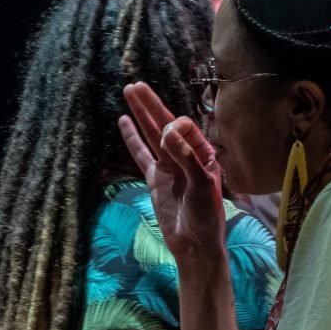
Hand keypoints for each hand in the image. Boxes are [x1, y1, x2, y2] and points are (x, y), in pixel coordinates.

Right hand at [119, 82, 225, 263]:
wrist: (194, 243)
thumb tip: (166, 133)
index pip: (185, 128)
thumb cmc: (206, 215)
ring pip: (151, 134)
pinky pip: (140, 154)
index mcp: (203, 152)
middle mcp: (185, 154)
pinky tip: (124, 121)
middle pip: (165, 123)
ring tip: (129, 93)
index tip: (168, 137)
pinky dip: (132, 138)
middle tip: (136, 85)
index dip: (175, 127)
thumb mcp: (202, 185)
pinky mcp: (154, 177)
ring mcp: (168, 165)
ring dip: (141, 114)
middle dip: (151, 104)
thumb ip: (186, 157)